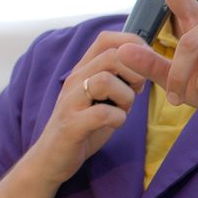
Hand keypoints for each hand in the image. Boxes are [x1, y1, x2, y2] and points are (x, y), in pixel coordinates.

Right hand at [32, 29, 155, 177]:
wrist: (51, 158)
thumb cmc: (84, 127)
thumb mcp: (102, 98)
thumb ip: (119, 81)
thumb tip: (146, 67)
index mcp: (83, 70)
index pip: (106, 39)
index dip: (133, 45)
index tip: (144, 66)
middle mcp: (75, 80)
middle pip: (112, 56)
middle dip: (135, 73)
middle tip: (136, 91)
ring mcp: (71, 101)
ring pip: (106, 80)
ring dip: (126, 96)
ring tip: (122, 109)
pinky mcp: (71, 125)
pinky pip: (102, 113)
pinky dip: (117, 119)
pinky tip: (114, 124)